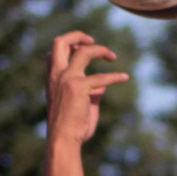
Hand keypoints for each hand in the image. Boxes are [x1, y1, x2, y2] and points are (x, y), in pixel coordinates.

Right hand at [46, 32, 126, 148]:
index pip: (52, 53)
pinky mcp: (79, 87)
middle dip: (77, 35)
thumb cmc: (71, 128)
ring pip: (83, 51)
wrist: (63, 140)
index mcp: (52, 79)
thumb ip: (90, 93)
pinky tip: (124, 77)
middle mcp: (57, 75)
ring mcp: (66, 79)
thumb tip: (102, 87)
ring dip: (100, 50)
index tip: (82, 48)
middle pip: (59, 42)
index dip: (67, 46)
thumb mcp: (79, 106)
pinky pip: (102, 78)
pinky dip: (115, 77)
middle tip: (92, 40)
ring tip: (112, 56)